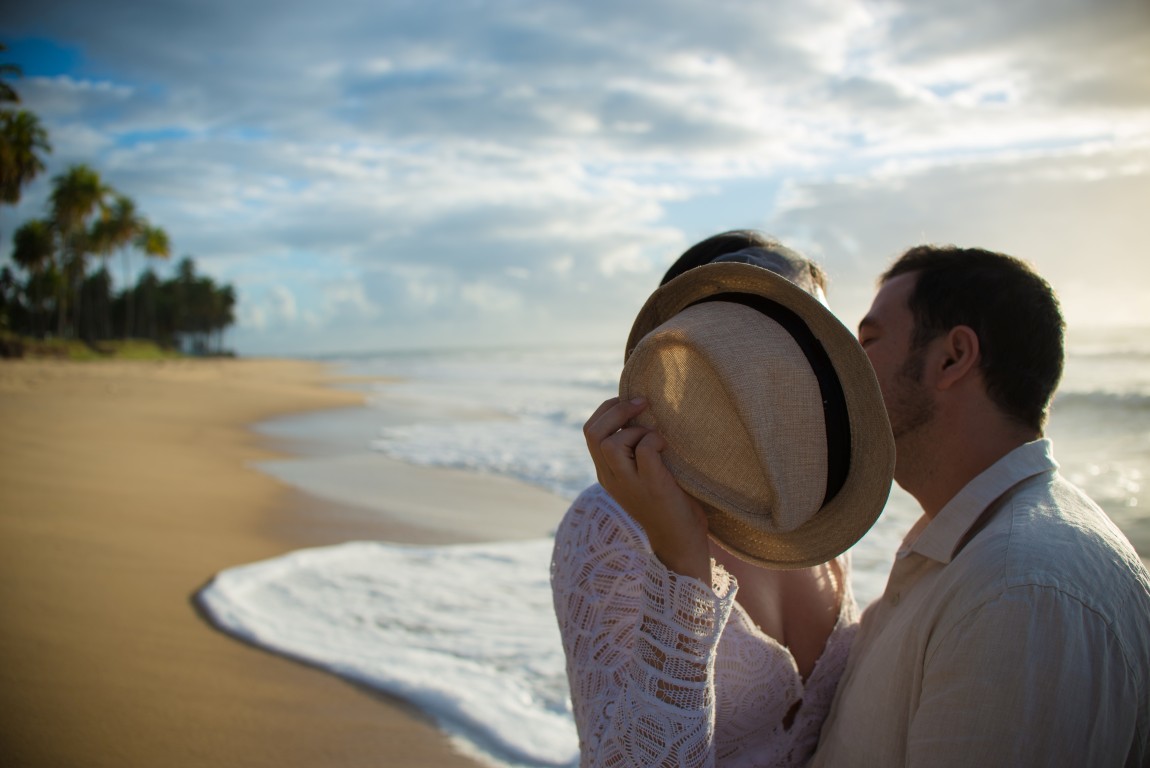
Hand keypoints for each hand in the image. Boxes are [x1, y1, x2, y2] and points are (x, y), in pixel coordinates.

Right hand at [583, 397, 710, 580]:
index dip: (607, 410)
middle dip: (617, 410)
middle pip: (593, 432)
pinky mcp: (651, 486)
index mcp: (606, 473)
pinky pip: (643, 449)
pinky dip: (654, 440)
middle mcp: (610, 478)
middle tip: (642, 404)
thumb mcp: (642, 476)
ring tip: (654, 436)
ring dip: (635, 429)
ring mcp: (628, 483)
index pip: (590, 432)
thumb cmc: (668, 504)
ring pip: (611, 442)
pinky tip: (666, 448)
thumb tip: (645, 413)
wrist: (680, 543)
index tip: (631, 403)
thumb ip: (635, 453)